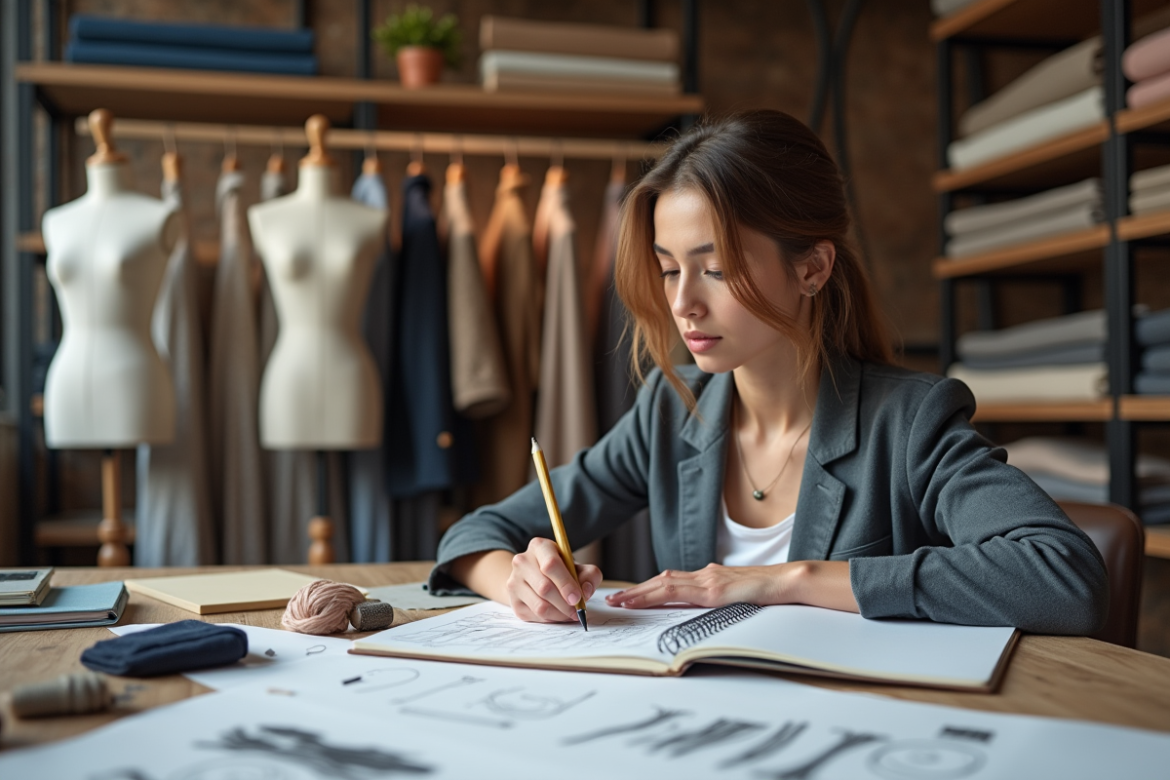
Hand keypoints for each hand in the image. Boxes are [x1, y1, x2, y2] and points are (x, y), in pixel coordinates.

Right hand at [507, 537, 602, 622]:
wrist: (534, 577)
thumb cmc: (560, 570)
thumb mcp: (577, 566)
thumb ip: (589, 575)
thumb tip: (585, 591)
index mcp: (539, 546)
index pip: (550, 564)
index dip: (566, 583)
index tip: (578, 597)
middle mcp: (522, 562)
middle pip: (544, 587)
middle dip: (565, 603)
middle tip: (577, 610)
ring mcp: (514, 581)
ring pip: (539, 606)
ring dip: (560, 614)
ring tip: (570, 613)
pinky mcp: (513, 601)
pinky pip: (535, 616)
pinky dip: (551, 619)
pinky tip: (558, 613)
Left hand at [605, 563, 783, 608]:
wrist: (787, 581)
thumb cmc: (767, 592)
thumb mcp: (737, 597)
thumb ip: (719, 599)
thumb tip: (704, 608)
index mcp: (709, 577)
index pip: (672, 581)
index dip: (648, 588)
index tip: (629, 596)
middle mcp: (705, 574)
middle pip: (662, 580)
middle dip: (637, 591)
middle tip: (615, 599)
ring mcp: (709, 580)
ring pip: (665, 583)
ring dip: (641, 593)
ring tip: (622, 601)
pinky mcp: (715, 590)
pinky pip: (681, 592)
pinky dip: (659, 595)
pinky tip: (647, 600)